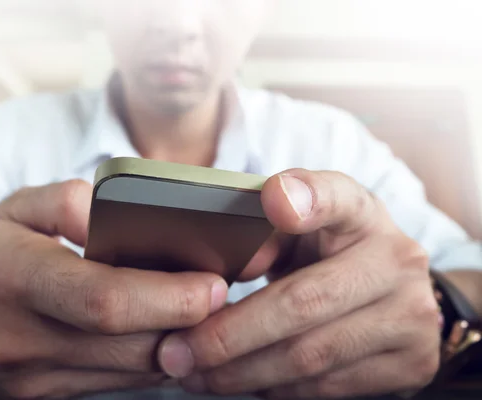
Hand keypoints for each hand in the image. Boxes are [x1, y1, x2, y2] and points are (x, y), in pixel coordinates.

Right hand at [0, 180, 227, 398]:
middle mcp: (24, 340)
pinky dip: (148, 360)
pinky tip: (163, 332)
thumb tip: (113, 214)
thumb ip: (65, 202)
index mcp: (14, 280)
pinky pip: (115, 385)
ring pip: (129, 373)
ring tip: (199, 311)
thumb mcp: (12, 209)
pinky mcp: (44, 399)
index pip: (104, 300)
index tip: (212, 285)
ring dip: (175, 343)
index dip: (167, 296)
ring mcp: (34, 380)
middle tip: (221, 296)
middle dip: (188, 324)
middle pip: (129, 344)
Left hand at [158, 170, 439, 398]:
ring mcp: (411, 315)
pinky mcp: (411, 363)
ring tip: (194, 374)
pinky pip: (327, 388)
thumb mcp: (300, 232)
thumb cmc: (327, 254)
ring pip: (311, 357)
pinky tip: (240, 382)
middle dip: (229, 335)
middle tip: (176, 352)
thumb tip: (215, 280)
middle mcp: (396, 260)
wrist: (392, 294)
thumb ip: (262, 240)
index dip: (307, 197)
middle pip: (304, 301)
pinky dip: (274, 389)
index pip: (337, 196)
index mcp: (360, 212)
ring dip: (242, 372)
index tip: (272, 199)